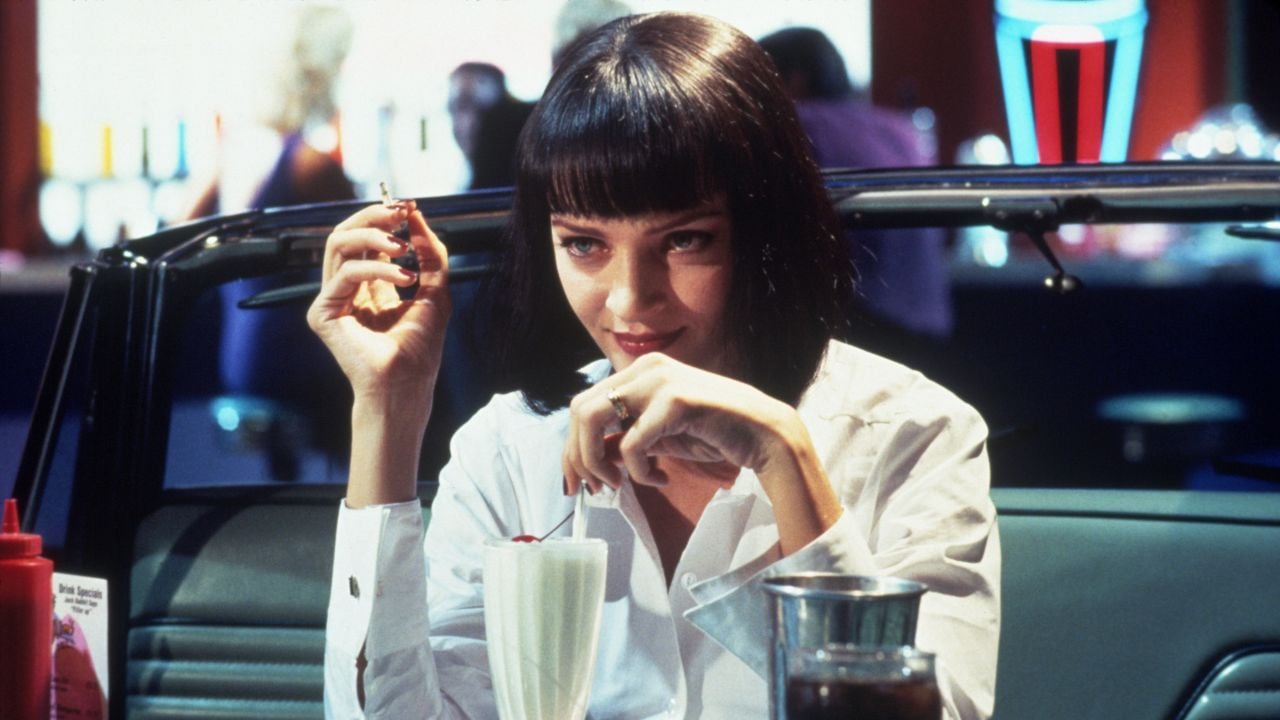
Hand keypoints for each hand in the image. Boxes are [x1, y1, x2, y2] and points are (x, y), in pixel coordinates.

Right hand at [306, 200, 450, 423]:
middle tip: (399, 212)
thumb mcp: (434, 290)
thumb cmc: (420, 348)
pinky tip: (403, 278)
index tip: (408, 206)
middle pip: (345, 233)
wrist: (408, 385)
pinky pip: (345, 274)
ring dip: (374, 237)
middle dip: (373, 216)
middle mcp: (347, 289)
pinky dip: (377, 269)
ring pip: (338, 244)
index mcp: (369, 284)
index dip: (384, 217)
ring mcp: (332, 300)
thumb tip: (417, 214)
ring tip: (403, 246)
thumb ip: (429, 253)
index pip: (366, 237)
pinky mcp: (323, 313)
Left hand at [563, 353, 842, 553]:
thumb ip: (626, 438)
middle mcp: (646, 368)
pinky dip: (640, 471)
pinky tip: (661, 479)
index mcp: (641, 370)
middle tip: (594, 488)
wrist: (765, 434)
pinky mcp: (674, 402)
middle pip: (580, 410)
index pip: (585, 403)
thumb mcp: (662, 436)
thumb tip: (591, 458)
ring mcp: (659, 381)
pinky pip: (631, 444)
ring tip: (618, 484)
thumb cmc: (716, 433)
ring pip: (593, 419)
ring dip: (596, 459)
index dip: (572, 444)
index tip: (577, 479)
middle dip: (577, 455)